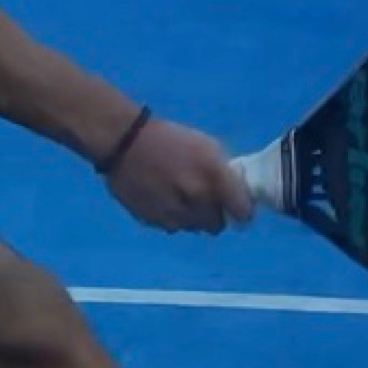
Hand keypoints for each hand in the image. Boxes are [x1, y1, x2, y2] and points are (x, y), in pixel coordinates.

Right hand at [105, 115, 253, 234]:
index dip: (242, 211)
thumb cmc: (169, 138)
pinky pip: (172, 227)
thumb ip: (224, 173)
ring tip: (179, 196)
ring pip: (194, 228)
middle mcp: (196, 198)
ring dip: (192, 217)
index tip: (236, 206)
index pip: (242, 212)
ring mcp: (174, 213)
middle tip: (204, 199)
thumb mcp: (206, 145)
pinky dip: (173, 218)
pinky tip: (163, 198)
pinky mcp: (153, 222)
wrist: (124, 143)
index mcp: (213, 175)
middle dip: (214, 214)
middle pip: (217, 226)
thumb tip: (234, 194)